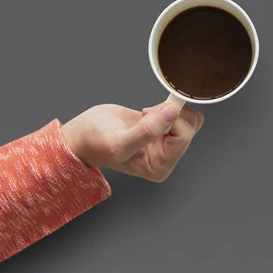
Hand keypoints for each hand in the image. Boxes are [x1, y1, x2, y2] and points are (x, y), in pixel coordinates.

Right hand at [61, 102, 202, 181]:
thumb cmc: (95, 143)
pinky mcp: (164, 129)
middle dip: (169, 113)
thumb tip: (172, 112)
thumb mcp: (118, 141)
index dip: (171, 119)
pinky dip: (167, 106)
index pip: (183, 136)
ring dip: (167, 109)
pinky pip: (180, 114)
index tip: (148, 112)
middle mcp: (166, 157)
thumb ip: (147, 130)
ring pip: (188, 118)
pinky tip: (148, 112)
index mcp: (159, 166)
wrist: (82, 134)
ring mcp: (166, 142)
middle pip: (189, 126)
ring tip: (145, 114)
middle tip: (145, 114)